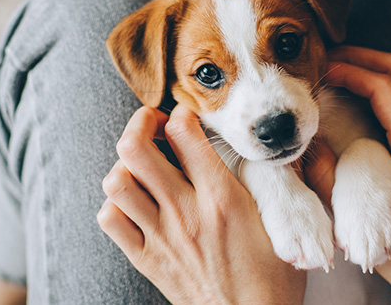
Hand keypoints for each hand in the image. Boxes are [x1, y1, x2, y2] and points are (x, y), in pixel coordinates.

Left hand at [98, 104, 305, 304]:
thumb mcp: (280, 223)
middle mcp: (185, 212)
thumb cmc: (272, 277)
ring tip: (144, 165)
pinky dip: (116, 203)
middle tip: (154, 126)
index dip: (181, 113)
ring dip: (126, 164)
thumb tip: (265, 150)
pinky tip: (137, 202)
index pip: (184, 133)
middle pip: (135, 148)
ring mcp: (161, 237)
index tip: (187, 116)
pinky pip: (110, 219)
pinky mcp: (147, 259)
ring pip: (117, 181)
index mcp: (222, 198)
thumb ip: (270, 182)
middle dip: (140, 123)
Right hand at [306, 46, 390, 303]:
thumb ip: (327, 178)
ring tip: (337, 71)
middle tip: (326, 58)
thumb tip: (305, 142)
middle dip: (363, 57)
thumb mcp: (358, 219)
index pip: (386, 87)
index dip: (350, 70)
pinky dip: (382, 87)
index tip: (321, 69)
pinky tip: (356, 96)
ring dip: (373, 68)